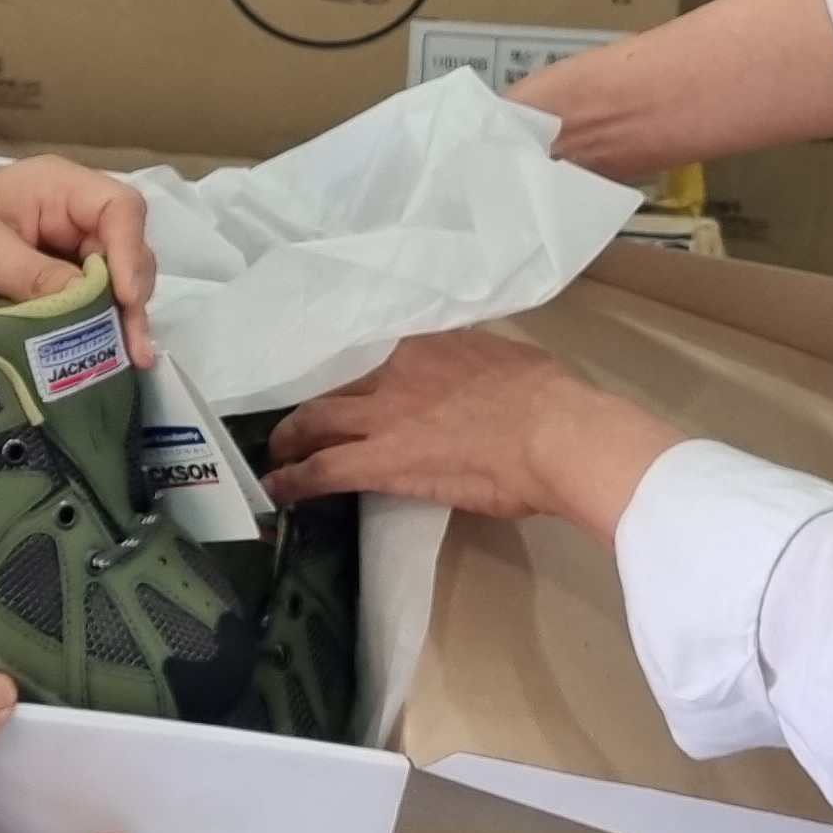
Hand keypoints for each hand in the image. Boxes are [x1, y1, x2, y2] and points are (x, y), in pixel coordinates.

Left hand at [0, 158, 160, 365]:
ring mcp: (64, 242)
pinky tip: (106, 352)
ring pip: (113, 275)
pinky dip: (97, 321)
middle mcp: (71, 211)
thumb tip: (94, 309)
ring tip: (127, 359)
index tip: (124, 299)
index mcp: (58, 186)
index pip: (121, 210)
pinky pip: (88, 294)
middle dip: (131, 296)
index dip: (131, 254)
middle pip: (126, 247)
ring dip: (120, 315)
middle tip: (133, 350)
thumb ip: (39, 278)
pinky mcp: (52, 272)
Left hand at [261, 329, 687, 540]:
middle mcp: (393, 370)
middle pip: (331, 379)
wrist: (555, 432)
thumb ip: (475, 361)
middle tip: (295, 417)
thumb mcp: (506, 357)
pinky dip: (293, 478)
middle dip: (307, 398)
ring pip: (314, 419)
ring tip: (277, 451)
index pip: (370, 347)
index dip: (350, 366)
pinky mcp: (380, 459)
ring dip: (290, 436)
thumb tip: (475, 371)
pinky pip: (321, 468)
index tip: (343, 376)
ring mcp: (382, 413)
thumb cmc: (548, 397)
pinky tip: (277, 489)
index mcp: (426, 343)